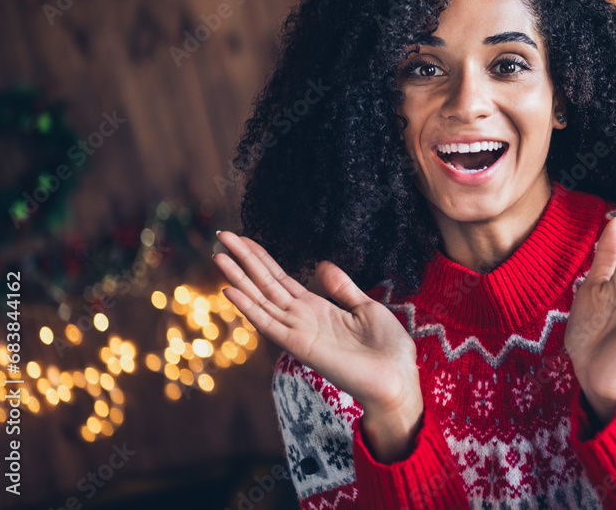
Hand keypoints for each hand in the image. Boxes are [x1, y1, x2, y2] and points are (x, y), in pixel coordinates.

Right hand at [212, 231, 422, 461]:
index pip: (281, 278)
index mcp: (317, 308)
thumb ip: (342, 288)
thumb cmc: (386, 349)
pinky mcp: (300, 346)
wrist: (397, 380)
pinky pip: (268, 324)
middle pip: (265, 284)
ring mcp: (298, 332)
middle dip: (243, 260)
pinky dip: (248, 307)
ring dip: (238, 278)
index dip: (261, 258)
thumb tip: (322, 265)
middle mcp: (302, 318)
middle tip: (222, 235)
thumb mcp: (366, 307)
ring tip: (218, 255)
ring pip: (260, 299)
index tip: (243, 239)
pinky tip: (229, 291)